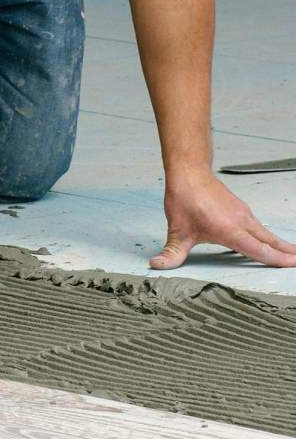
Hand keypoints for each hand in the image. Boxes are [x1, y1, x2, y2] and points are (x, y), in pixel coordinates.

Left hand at [151, 171, 295, 268]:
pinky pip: (258, 226)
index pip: (258, 250)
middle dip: (286, 253)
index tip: (292, 265)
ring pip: (265, 233)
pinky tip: (268, 242)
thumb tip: (157, 265)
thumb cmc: (185, 200)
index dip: (276, 260)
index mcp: (230, 230)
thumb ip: (171, 253)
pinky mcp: (240, 209)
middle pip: (269, 241)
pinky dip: (267, 236)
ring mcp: (243, 214)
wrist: (189, 173)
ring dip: (279, 244)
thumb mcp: (177, 232)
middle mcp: (242, 221)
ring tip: (291, 254)